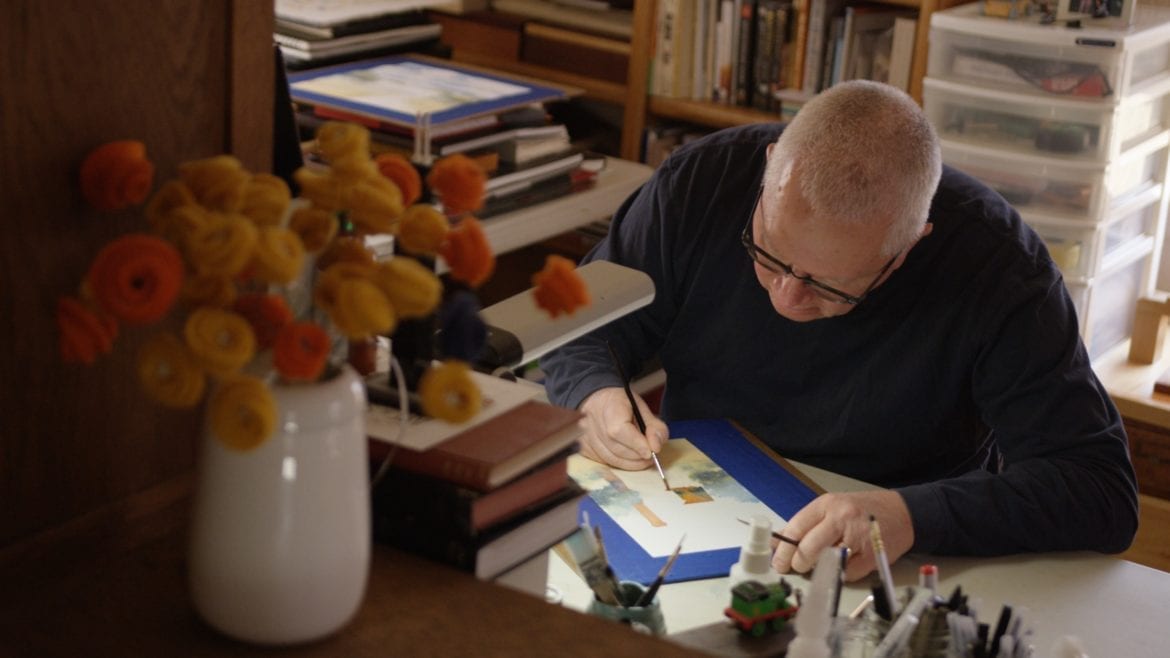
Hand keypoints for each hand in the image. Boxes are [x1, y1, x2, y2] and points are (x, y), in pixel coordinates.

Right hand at [577, 387, 668, 469]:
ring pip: (610, 459)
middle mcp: (591, 422)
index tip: (650, 452)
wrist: (596, 401)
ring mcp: (585, 437)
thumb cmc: (621, 405)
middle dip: (636, 456)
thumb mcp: (642, 408)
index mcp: (608, 406)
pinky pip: (604, 462)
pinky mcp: (584, 449)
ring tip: (641, 459)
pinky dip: (619, 463)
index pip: (619, 430)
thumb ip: (654, 427)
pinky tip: (627, 458)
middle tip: (650, 458)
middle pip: (616, 448)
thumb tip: (656, 447)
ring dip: (630, 463)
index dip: (636, 444)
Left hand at [770, 490, 912, 581]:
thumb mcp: (832, 508)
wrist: (902, 512)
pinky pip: (846, 573)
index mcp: (827, 504)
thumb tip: (778, 543)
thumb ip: (807, 524)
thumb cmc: (861, 511)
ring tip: (817, 566)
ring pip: (826, 561)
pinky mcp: (871, 556)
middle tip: (795, 568)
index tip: (777, 561)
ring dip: (817, 569)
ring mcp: (858, 537)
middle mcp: (841, 518)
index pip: (796, 528)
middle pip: (808, 547)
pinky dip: (840, 573)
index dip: (783, 549)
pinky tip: (841, 566)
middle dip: (797, 563)